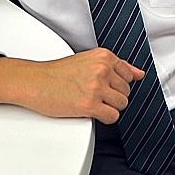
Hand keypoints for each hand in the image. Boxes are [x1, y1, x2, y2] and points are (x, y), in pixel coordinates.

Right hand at [0, 48, 142, 121]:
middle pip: (126, 91)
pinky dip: (104, 118)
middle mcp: (102, 69)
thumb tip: (140, 74)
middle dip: (113, 96)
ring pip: (122, 104)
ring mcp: (96, 87)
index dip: (117, 84)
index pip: (130, 75)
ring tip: (91, 102)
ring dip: (109, 107)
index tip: (106, 87)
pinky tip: (91, 111)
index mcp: (104, 56)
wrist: (34, 82)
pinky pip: (112, 117)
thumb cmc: (57, 73)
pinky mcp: (89, 105)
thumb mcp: (89, 61)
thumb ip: (117, 66)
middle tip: (93, 95)